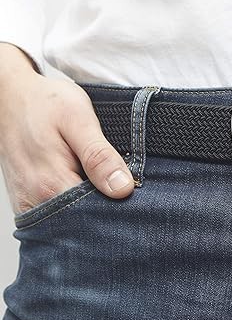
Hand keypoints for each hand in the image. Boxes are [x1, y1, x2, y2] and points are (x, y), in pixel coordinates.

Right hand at [0, 43, 134, 215]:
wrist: (11, 97)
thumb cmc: (45, 104)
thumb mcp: (78, 120)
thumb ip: (99, 156)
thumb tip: (123, 189)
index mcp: (51, 184)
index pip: (97, 215)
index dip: (120, 206)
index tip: (131, 190)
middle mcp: (37, 201)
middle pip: (86, 221)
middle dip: (107, 208)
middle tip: (117, 180)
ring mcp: (30, 203)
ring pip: (74, 220)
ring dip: (92, 205)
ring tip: (98, 179)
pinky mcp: (28, 202)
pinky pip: (59, 215)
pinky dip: (76, 205)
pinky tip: (84, 185)